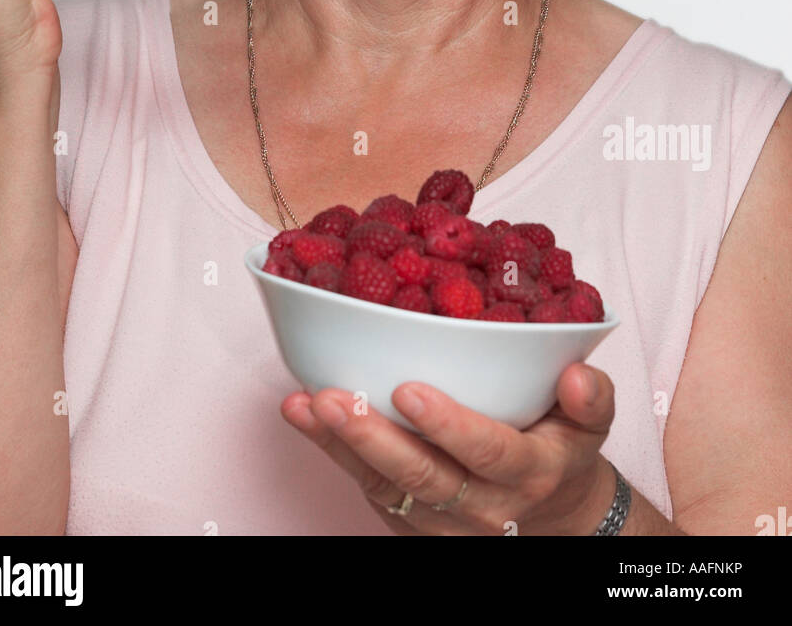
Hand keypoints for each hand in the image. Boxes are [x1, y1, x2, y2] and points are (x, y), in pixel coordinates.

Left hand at [281, 361, 616, 535]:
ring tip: (303, 403)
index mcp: (528, 472)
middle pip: (422, 477)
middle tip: (332, 397)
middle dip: (372, 437)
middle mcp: (482, 505)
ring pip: (386, 488)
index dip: (447, 424)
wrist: (554, 519)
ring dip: (339, 446)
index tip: (408, 389)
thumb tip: (578, 373)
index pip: (485, 452)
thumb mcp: (592, 424)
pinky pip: (369, 490)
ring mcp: (441, 522)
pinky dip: (332, 453)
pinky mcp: (410, 523)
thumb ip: (591, 398)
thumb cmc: (561, 450)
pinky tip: (303, 414)